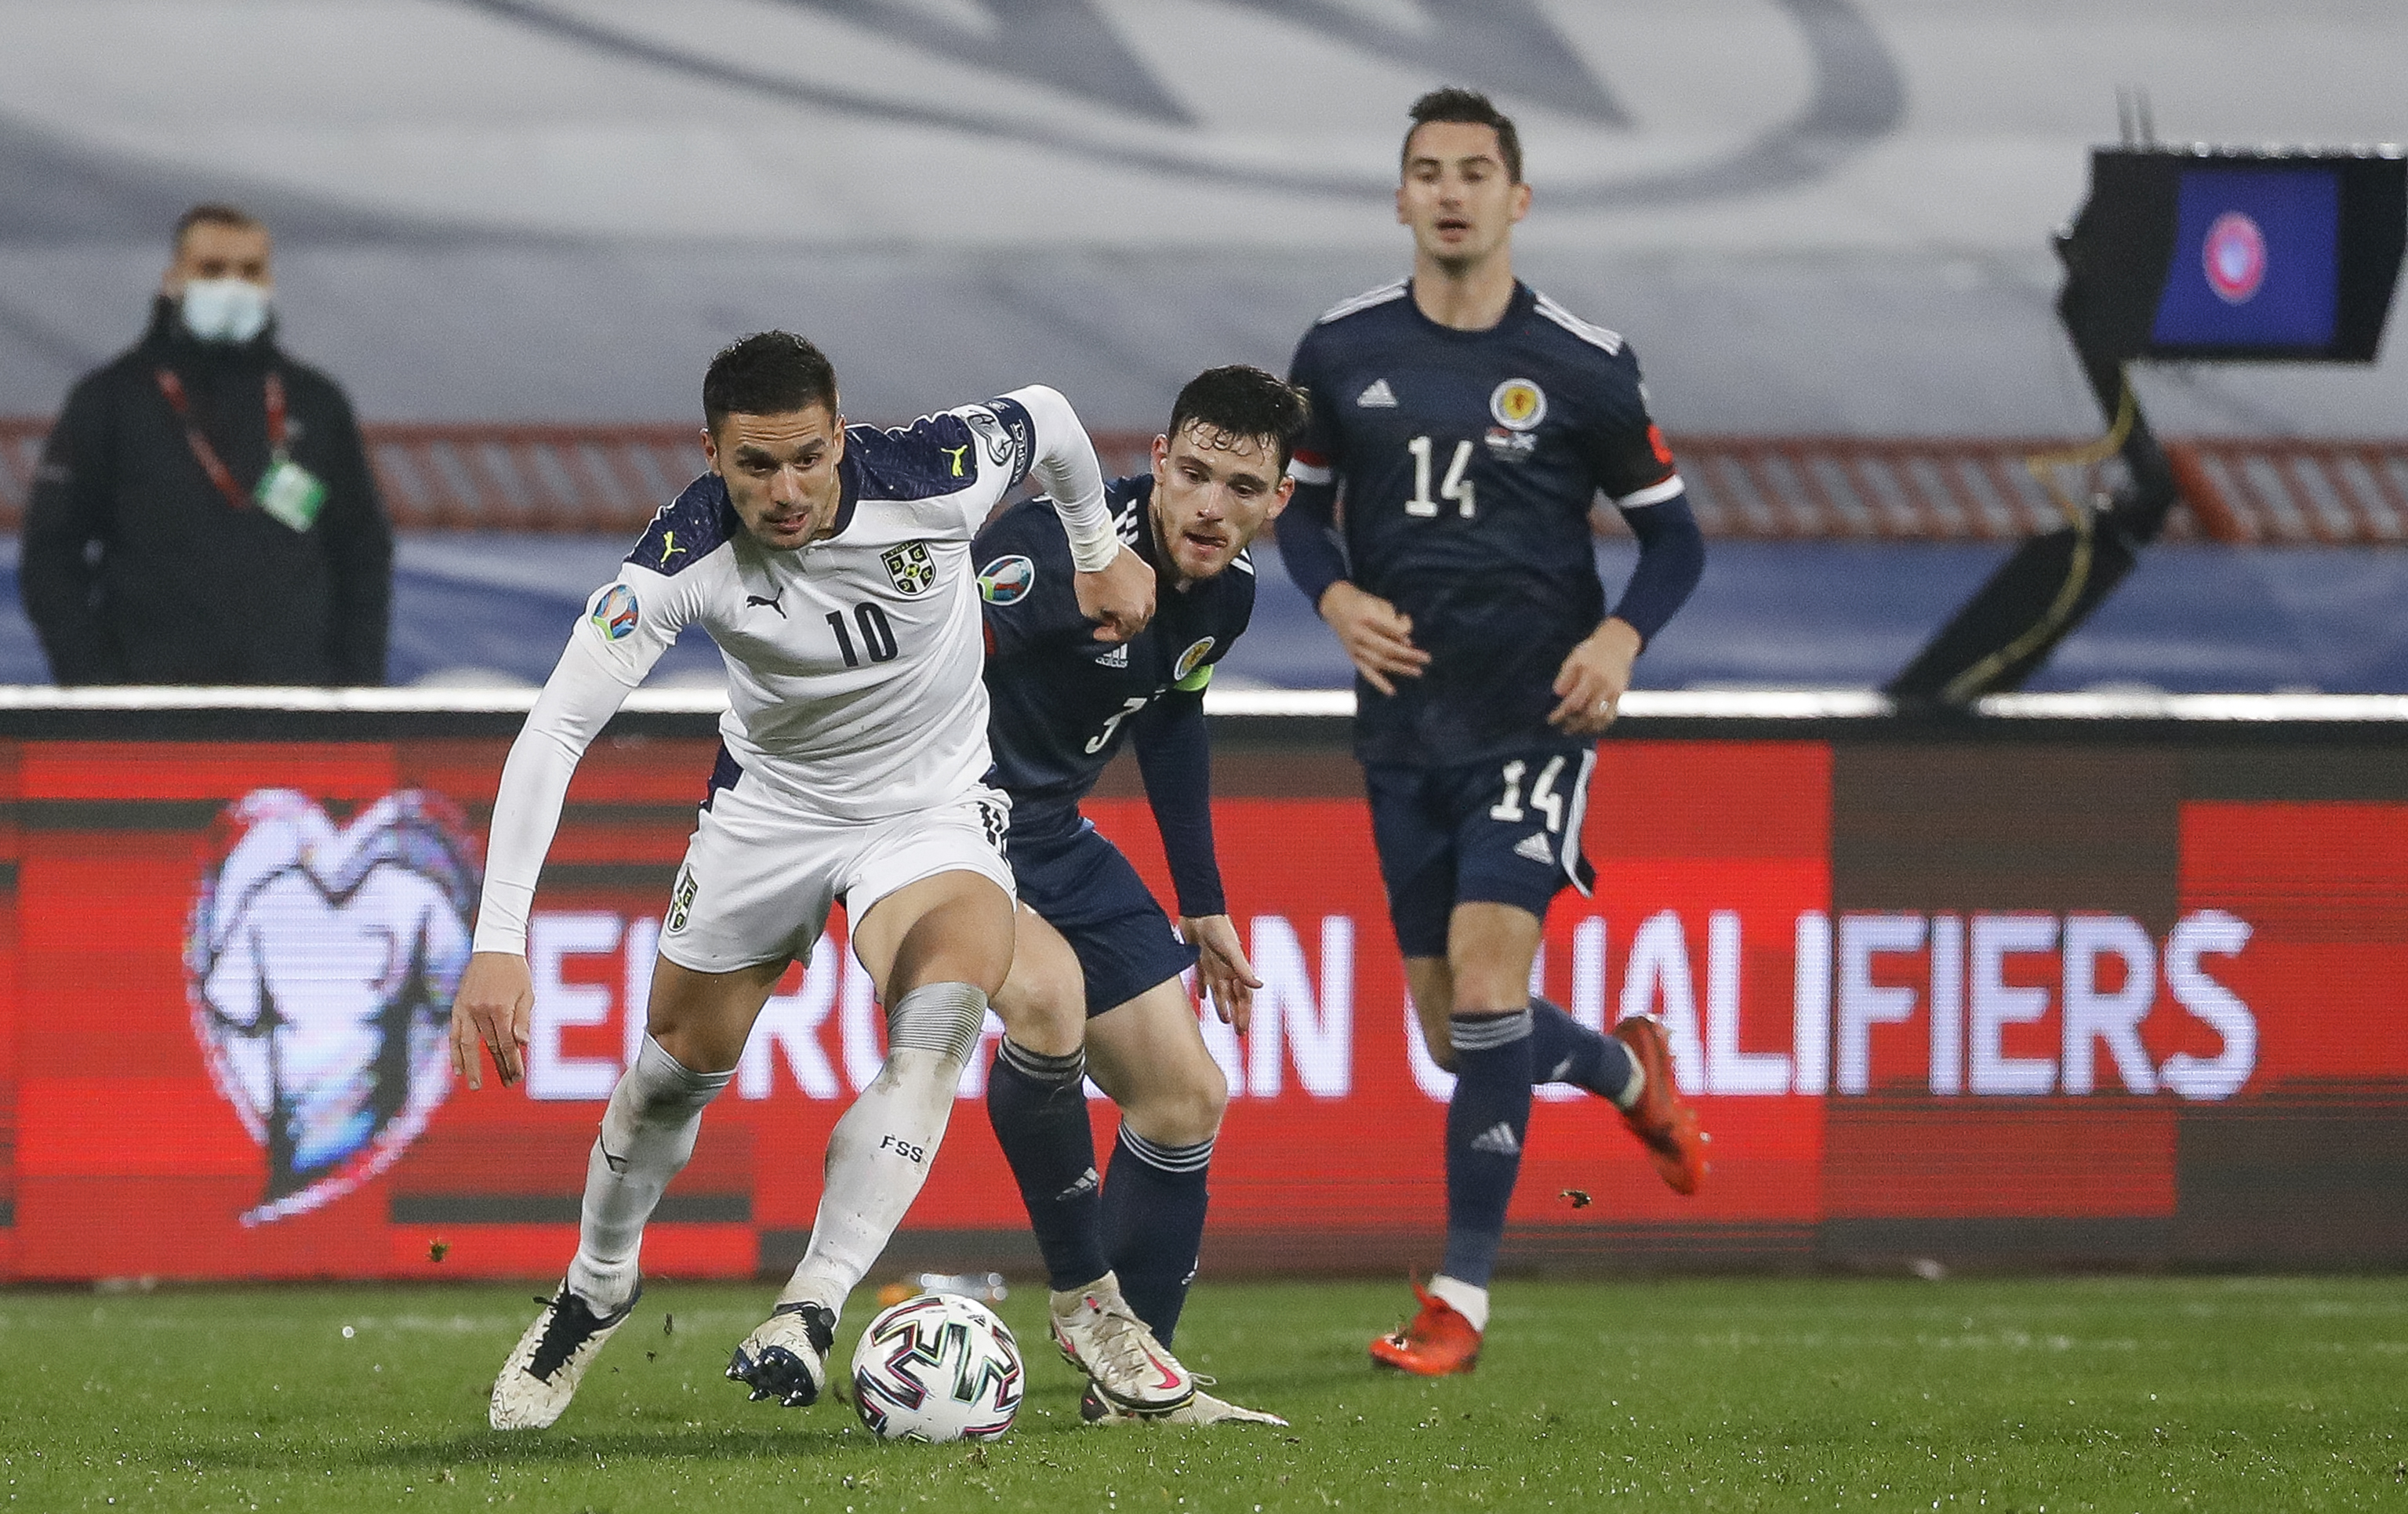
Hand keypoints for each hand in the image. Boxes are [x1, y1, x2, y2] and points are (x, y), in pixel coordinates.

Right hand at [450, 950, 534, 1088]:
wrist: (494, 948)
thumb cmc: (516, 971)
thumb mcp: (528, 993)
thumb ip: (523, 1019)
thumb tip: (522, 1044)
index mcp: (500, 1008)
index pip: (507, 1043)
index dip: (513, 1062)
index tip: (518, 1076)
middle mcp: (480, 1010)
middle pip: (490, 1046)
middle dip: (499, 1067)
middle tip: (508, 1084)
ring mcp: (466, 1009)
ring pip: (467, 1044)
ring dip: (472, 1066)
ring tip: (475, 1085)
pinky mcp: (458, 1007)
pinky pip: (454, 1034)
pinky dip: (454, 1051)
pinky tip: (457, 1068)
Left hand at [1075, 543, 1155, 642]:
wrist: (1098, 550)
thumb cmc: (1094, 577)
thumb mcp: (1088, 609)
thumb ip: (1101, 619)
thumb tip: (1106, 617)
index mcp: (1134, 614)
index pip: (1124, 634)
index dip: (1109, 635)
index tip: (1098, 631)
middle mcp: (1147, 602)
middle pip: (1138, 622)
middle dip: (1122, 624)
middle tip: (1108, 621)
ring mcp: (1149, 586)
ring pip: (1144, 606)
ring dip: (1131, 609)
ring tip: (1116, 606)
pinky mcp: (1147, 571)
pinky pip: (1144, 589)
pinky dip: (1135, 593)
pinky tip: (1122, 590)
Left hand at [1180, 914, 1261, 1033]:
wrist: (1199, 910)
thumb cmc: (1217, 928)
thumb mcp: (1231, 950)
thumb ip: (1243, 969)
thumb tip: (1260, 986)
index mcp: (1236, 968)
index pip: (1244, 996)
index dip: (1244, 1013)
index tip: (1242, 1029)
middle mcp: (1226, 968)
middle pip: (1234, 997)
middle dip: (1237, 1014)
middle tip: (1238, 1032)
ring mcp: (1213, 964)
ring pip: (1219, 991)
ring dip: (1221, 1005)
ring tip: (1223, 1020)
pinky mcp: (1200, 958)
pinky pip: (1203, 977)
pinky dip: (1203, 987)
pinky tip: (1201, 997)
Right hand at [1318, 581, 1428, 695]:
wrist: (1336, 607)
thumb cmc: (1364, 604)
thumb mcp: (1379, 603)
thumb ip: (1394, 619)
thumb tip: (1408, 640)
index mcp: (1365, 616)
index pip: (1385, 628)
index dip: (1398, 636)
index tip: (1410, 641)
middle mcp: (1358, 634)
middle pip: (1385, 648)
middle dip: (1407, 655)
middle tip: (1426, 659)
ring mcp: (1355, 648)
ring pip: (1379, 661)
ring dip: (1400, 668)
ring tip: (1418, 671)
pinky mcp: (1353, 657)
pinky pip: (1367, 672)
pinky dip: (1379, 682)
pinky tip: (1391, 692)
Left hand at [1548, 618, 1642, 736]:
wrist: (1617, 644)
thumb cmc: (1592, 651)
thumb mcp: (1574, 659)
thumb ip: (1565, 677)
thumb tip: (1558, 695)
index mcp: (1588, 674)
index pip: (1573, 701)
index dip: (1561, 714)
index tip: (1552, 720)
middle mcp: (1602, 684)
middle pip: (1587, 713)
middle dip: (1573, 724)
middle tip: (1563, 729)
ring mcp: (1613, 690)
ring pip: (1600, 717)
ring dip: (1586, 728)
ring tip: (1576, 731)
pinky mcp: (1620, 693)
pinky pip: (1611, 715)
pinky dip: (1601, 724)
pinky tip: (1591, 727)